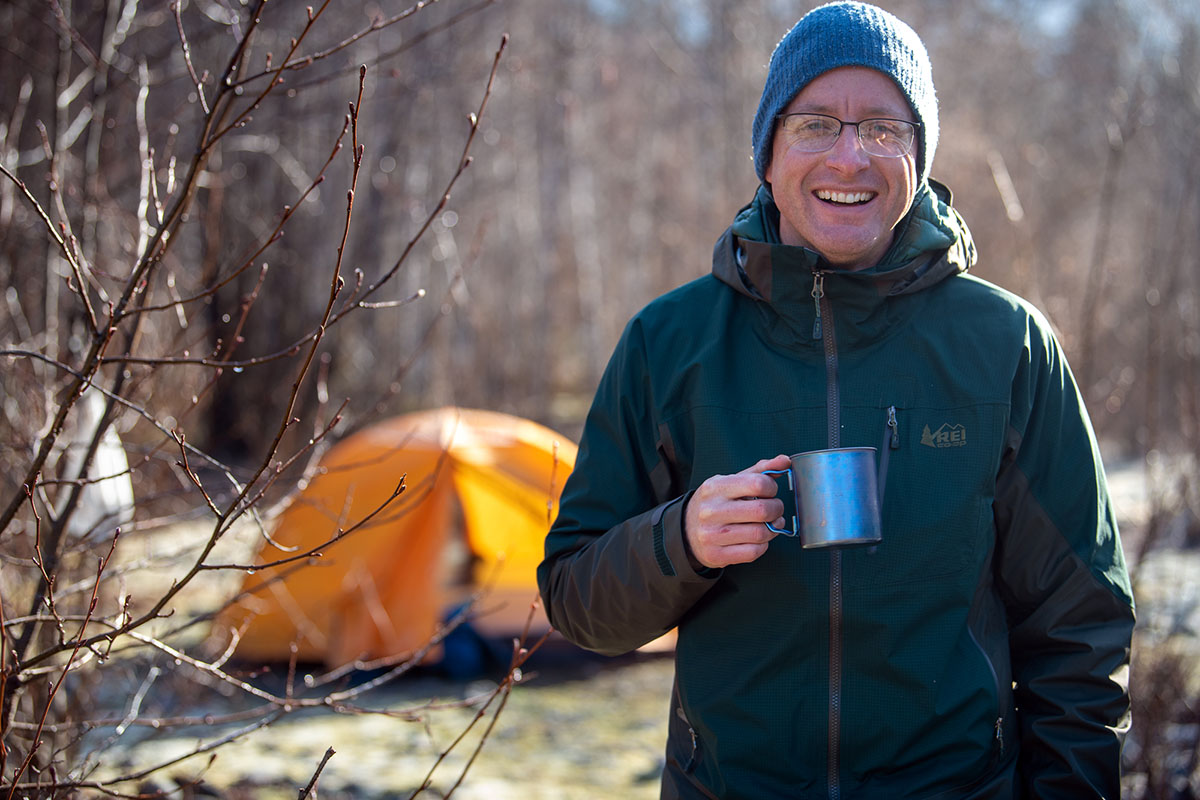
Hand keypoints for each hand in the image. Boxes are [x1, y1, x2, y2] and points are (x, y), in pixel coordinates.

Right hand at [684, 454, 789, 568]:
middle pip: (762, 510)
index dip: (772, 488)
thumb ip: (760, 471)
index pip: (757, 483)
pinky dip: (763, 545)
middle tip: (775, 509)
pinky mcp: (716, 554)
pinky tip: (759, 539)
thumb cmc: (717, 503)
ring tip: (771, 524)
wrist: (687, 531)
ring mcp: (712, 535)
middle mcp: (711, 511)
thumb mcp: (732, 482)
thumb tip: (784, 460)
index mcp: (715, 487)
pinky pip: (753, 552)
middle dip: (777, 509)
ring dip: (773, 529)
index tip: (770, 491)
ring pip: (760, 533)